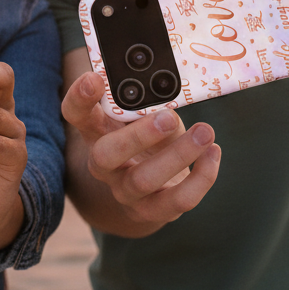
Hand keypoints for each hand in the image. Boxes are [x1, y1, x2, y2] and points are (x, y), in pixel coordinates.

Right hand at [61, 56, 219, 236]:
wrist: (154, 189)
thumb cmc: (152, 138)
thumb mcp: (146, 115)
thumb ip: (150, 102)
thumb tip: (171, 86)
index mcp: (97, 131)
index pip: (75, 114)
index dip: (79, 98)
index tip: (94, 78)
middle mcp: (104, 164)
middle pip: (105, 155)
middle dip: (137, 136)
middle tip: (168, 117)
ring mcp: (126, 191)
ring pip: (144, 180)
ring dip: (178, 155)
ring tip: (205, 132)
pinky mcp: (153, 211)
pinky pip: (178, 201)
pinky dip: (201, 177)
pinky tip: (213, 153)